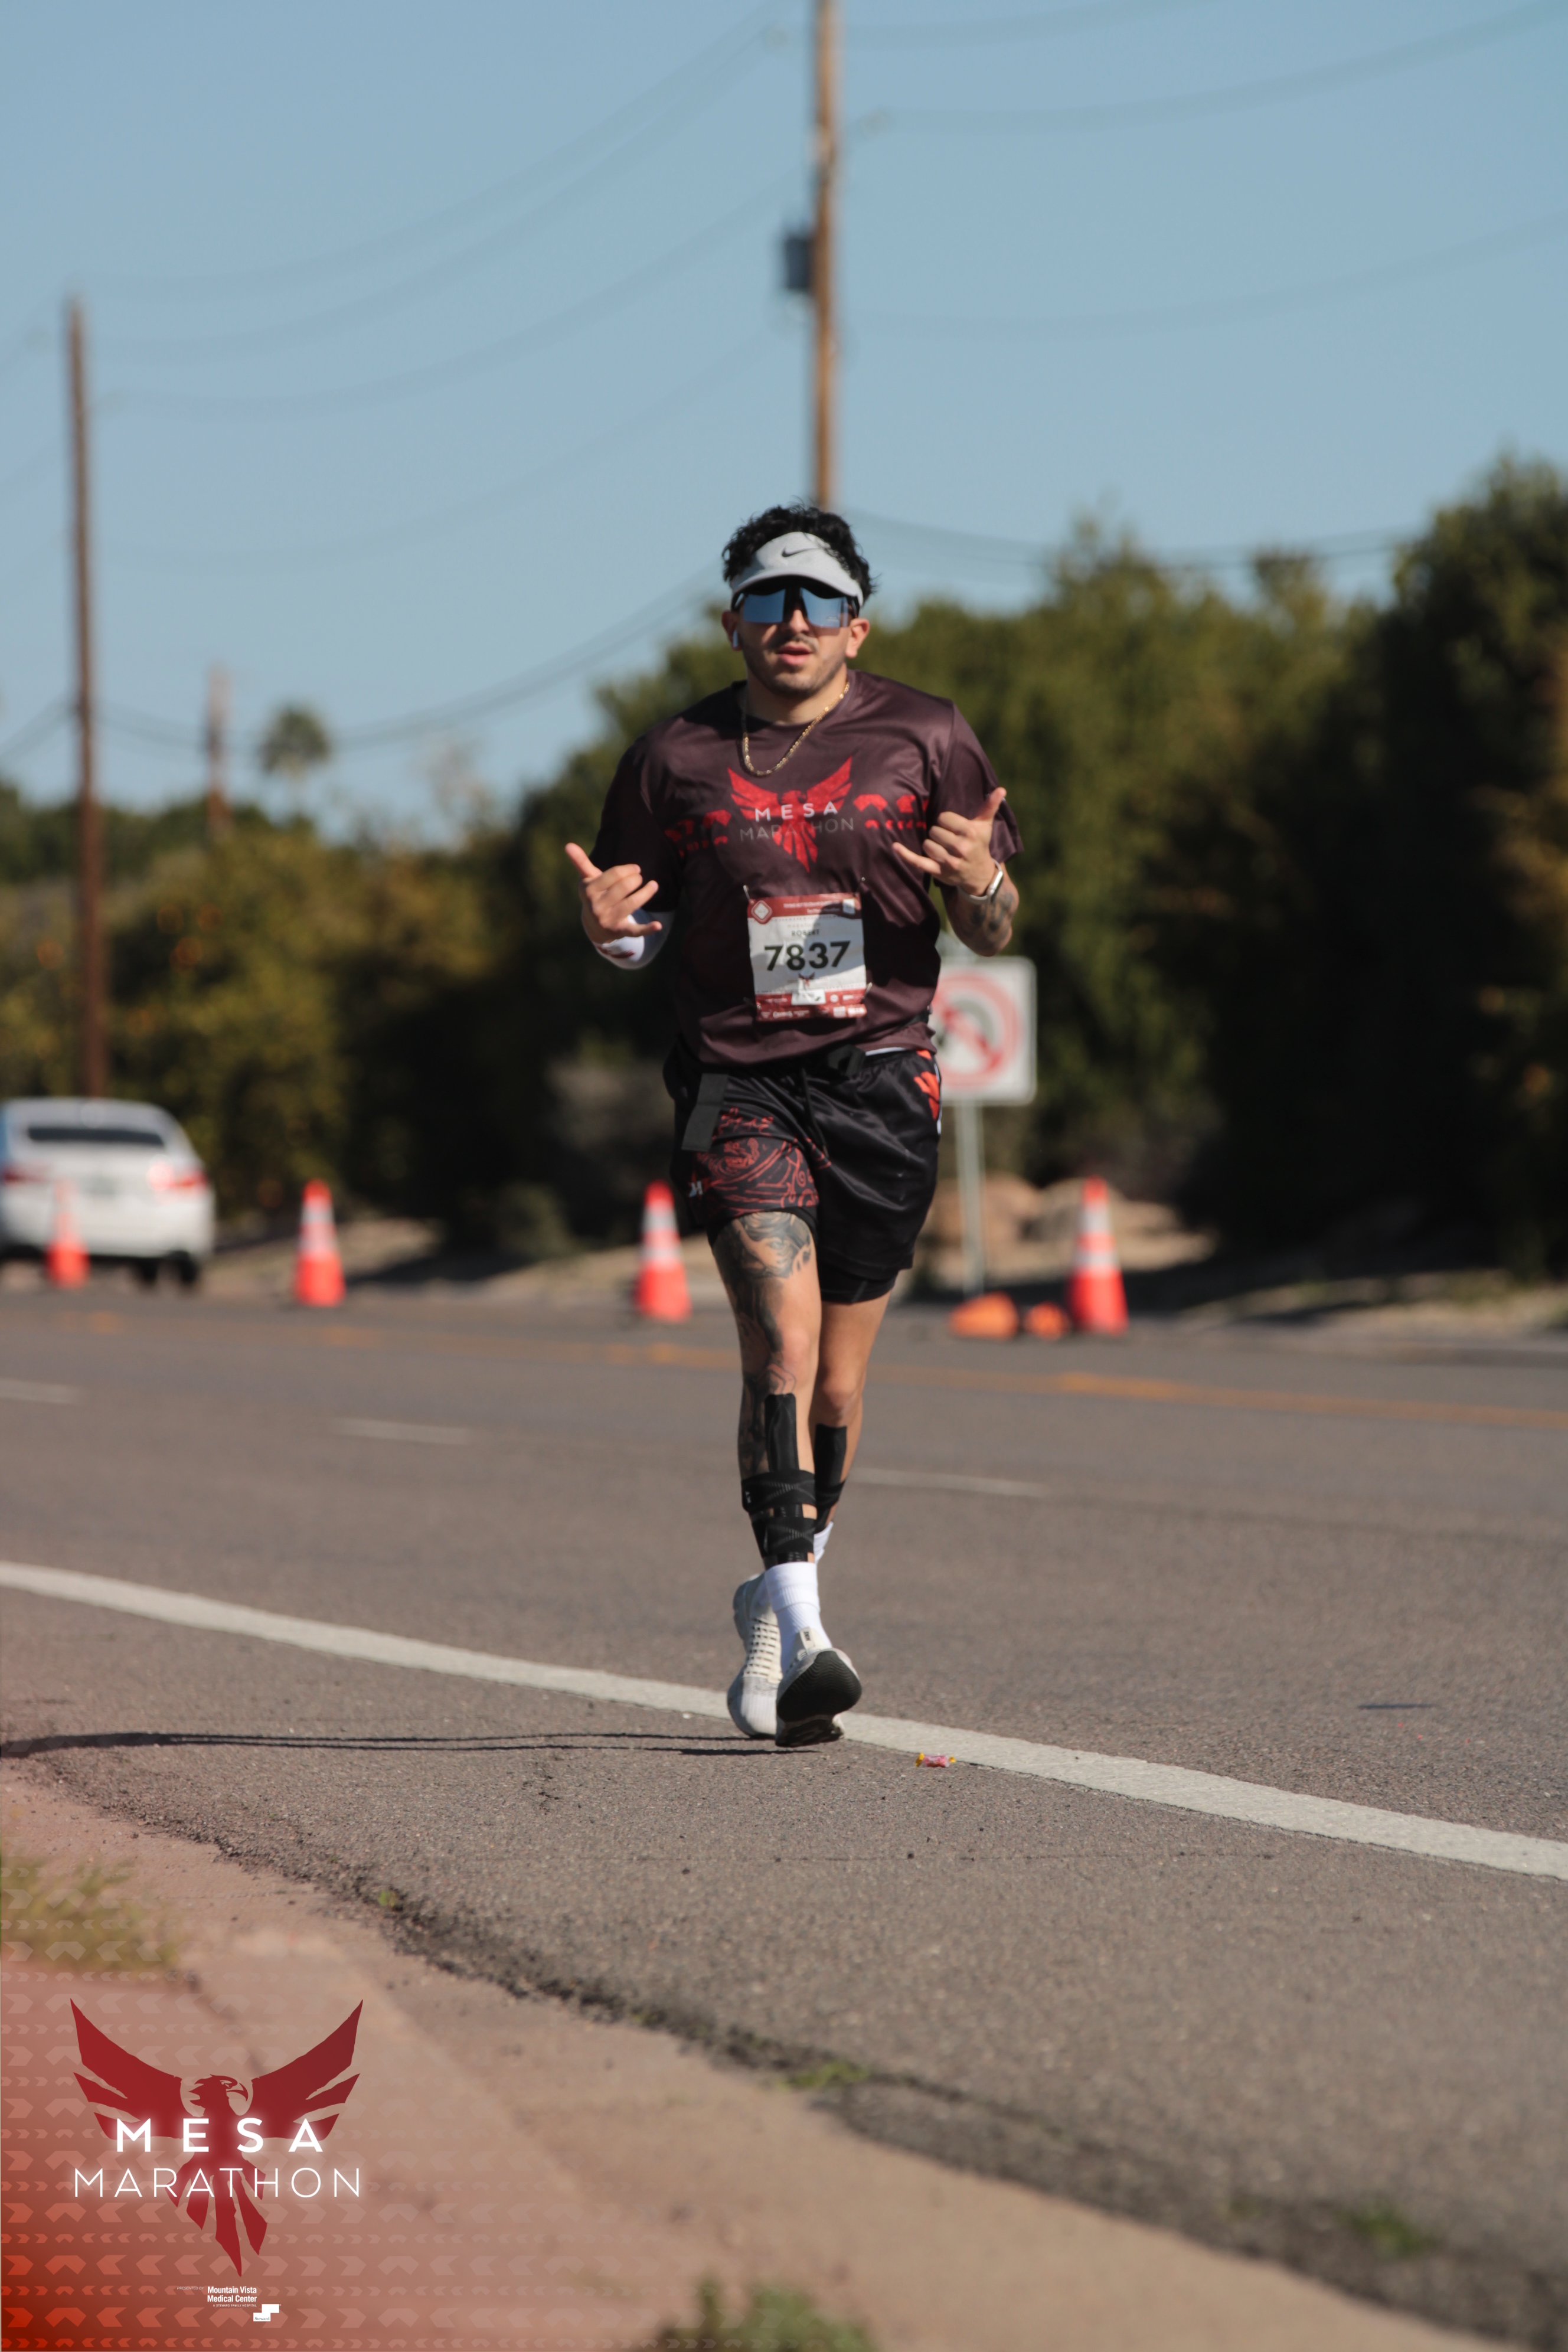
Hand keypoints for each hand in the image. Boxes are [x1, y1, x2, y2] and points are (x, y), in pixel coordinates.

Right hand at [564, 842, 663, 944]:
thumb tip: (568, 845)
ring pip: (632, 903)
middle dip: (635, 880)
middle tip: (640, 878)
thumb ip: (581, 862)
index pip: (613, 875)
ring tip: (654, 885)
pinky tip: (658, 925)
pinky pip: (634, 930)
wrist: (593, 926)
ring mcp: (607, 920)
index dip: (628, 870)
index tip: (636, 869)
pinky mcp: (619, 931)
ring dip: (646, 893)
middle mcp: (596, 906)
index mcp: (588, 890)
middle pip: (623, 887)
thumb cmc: (594, 895)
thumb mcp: (588, 880)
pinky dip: (647, 929)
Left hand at [892, 785, 1006, 896]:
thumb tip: (1001, 789)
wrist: (979, 874)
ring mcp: (949, 862)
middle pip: (934, 831)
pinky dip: (905, 855)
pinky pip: (917, 861)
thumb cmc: (979, 844)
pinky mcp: (938, 872)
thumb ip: (989, 806)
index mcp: (970, 833)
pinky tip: (894, 847)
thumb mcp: (985, 825)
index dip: (946, 821)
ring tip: (943, 848)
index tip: (954, 827)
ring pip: (927, 844)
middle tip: (949, 840)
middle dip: (939, 833)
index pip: (944, 818)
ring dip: (932, 844)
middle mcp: (960, 848)